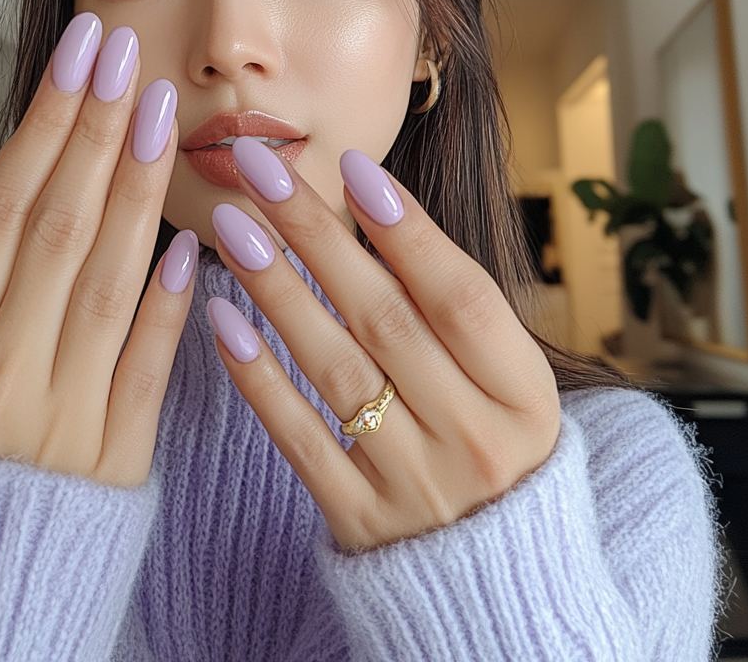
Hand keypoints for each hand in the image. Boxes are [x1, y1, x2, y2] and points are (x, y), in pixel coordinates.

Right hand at [0, 14, 197, 486]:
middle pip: (56, 226)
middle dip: (96, 131)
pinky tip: (193, 242)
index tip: (81, 55)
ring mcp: (58, 414)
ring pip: (107, 280)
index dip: (45, 122)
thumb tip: (58, 175)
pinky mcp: (115, 453)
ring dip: (138, 190)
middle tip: (128, 55)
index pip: (2, 205)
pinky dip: (169, 302)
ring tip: (162, 114)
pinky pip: (147, 364)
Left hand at [207, 137, 560, 550]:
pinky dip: (259, 378)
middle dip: (317, 235)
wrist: (497, 580)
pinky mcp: (361, 522)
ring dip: (277, 290)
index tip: (352, 166)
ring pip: (335, 369)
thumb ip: (455, 313)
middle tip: (262, 170)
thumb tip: (376, 210)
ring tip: (230, 228)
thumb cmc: (493, 445)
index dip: (408, 228)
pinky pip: (300, 441)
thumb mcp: (509, 385)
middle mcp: (475, 439)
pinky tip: (222, 319)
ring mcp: (416, 486)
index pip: (462, 295)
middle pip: (385, 318)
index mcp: (525, 396)